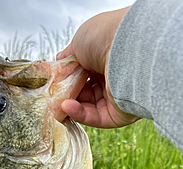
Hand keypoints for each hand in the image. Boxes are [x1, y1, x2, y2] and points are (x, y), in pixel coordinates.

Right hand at [57, 8, 139, 128]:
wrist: (129, 48)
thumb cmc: (106, 37)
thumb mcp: (79, 42)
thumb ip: (68, 57)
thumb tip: (58, 63)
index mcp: (106, 60)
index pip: (84, 75)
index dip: (68, 79)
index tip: (54, 83)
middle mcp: (114, 78)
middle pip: (85, 93)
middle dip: (68, 95)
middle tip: (53, 96)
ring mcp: (117, 98)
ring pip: (88, 108)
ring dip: (72, 106)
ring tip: (59, 102)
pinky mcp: (119, 115)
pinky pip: (95, 118)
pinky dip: (79, 114)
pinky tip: (68, 106)